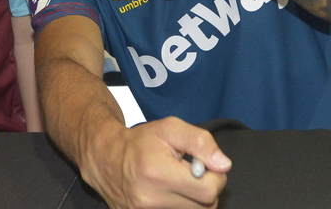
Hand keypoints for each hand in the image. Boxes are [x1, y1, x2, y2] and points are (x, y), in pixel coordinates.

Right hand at [80, 116, 230, 208]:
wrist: (107, 158)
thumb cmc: (141, 142)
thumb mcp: (171, 129)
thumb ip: (200, 142)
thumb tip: (223, 165)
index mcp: (158, 173)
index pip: (208, 190)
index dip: (215, 177)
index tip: (205, 166)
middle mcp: (150, 199)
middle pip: (205, 207)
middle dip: (206, 190)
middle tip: (193, 174)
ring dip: (195, 200)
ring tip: (180, 183)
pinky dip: (182, 206)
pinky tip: (172, 194)